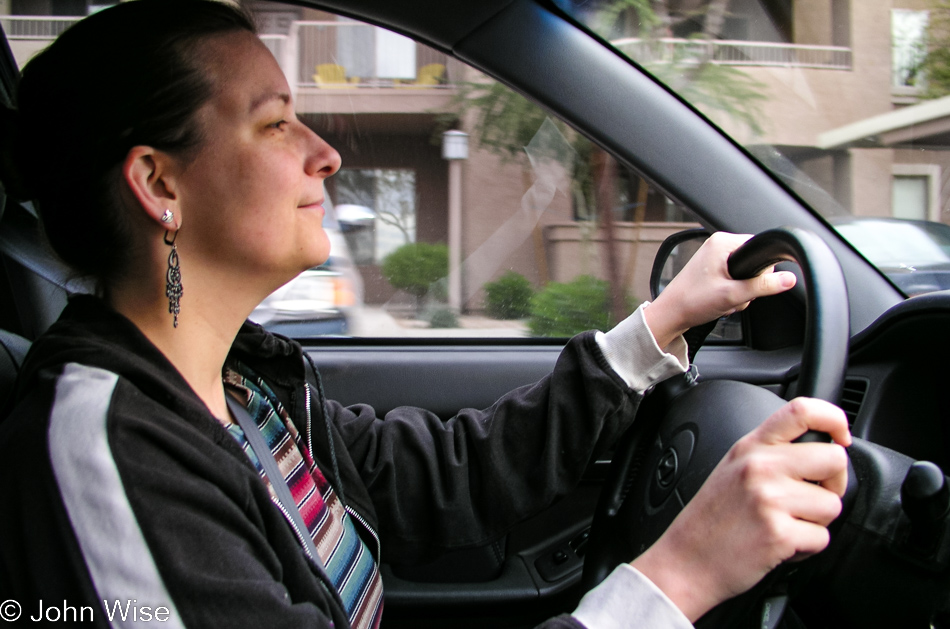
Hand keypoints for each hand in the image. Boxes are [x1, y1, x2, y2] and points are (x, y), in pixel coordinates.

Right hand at [631, 398, 850, 621]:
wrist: (685, 559)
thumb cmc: (711, 518)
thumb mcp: (732, 468)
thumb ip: (770, 452)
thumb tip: (819, 449)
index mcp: (750, 446)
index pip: (802, 411)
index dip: (834, 419)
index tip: (841, 436)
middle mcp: (760, 467)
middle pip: (834, 459)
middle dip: (834, 482)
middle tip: (812, 495)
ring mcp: (769, 499)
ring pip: (832, 504)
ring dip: (817, 521)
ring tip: (786, 523)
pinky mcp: (779, 533)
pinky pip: (822, 538)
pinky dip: (807, 547)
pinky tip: (781, 543)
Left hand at [644, 232, 796, 348]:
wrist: (671, 315)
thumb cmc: (692, 301)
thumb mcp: (733, 295)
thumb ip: (763, 286)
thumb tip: (789, 279)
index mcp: (722, 242)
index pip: (760, 248)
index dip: (763, 270)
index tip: (752, 285)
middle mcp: (718, 245)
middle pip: (753, 263)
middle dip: (749, 285)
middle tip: (734, 296)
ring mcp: (714, 258)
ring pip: (744, 275)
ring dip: (740, 292)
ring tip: (724, 300)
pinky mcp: (712, 271)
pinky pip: (734, 280)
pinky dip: (731, 294)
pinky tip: (721, 302)